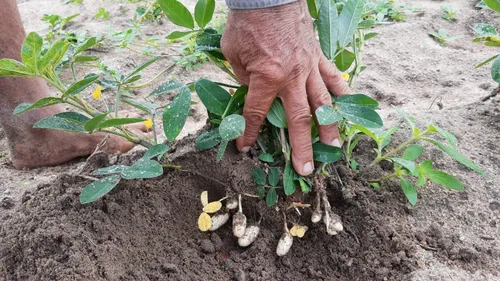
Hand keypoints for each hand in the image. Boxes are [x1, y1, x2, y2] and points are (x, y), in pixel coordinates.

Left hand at [221, 1, 350, 175]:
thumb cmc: (246, 23)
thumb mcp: (234, 53)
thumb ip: (244, 78)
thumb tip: (252, 92)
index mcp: (266, 78)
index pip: (256, 114)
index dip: (250, 134)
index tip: (246, 148)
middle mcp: (292, 78)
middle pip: (299, 120)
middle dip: (302, 147)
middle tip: (307, 169)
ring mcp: (309, 67)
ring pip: (322, 103)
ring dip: (329, 127)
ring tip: (334, 147)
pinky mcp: (318, 56)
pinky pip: (333, 77)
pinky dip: (341, 92)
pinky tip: (347, 107)